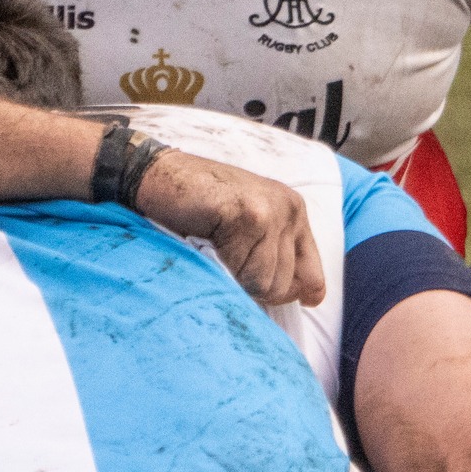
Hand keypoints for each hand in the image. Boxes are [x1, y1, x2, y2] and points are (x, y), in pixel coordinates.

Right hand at [133, 149, 326, 306]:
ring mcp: (271, 212)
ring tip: (215, 246)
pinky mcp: (250, 217)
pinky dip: (223, 268)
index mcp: (293, 209)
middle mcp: (289, 209)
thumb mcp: (245, 223)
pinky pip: (245, 273)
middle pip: (284, 285)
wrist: (156, 174)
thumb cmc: (195, 202)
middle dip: (252, 283)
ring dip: (235, 276)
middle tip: (224, 256)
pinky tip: (209, 241)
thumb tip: (306, 297)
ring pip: (265, 283)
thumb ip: (273, 252)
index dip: (292, 293)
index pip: (313, 274)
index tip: (269, 293)